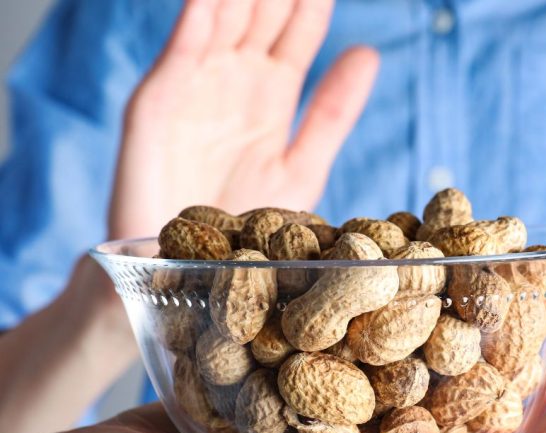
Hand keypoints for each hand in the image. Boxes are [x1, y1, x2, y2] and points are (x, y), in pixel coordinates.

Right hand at [109, 0, 378, 238]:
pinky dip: (198, 17)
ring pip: (222, 15)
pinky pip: (180, 50)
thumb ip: (332, 112)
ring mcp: (193, 86)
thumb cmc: (240, 222)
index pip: (299, 25)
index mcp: (271, 92)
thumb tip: (369, 54)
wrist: (180, 271)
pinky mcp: (155, 105)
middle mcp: (232, 79)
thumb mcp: (301, 167)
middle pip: (262, 8)